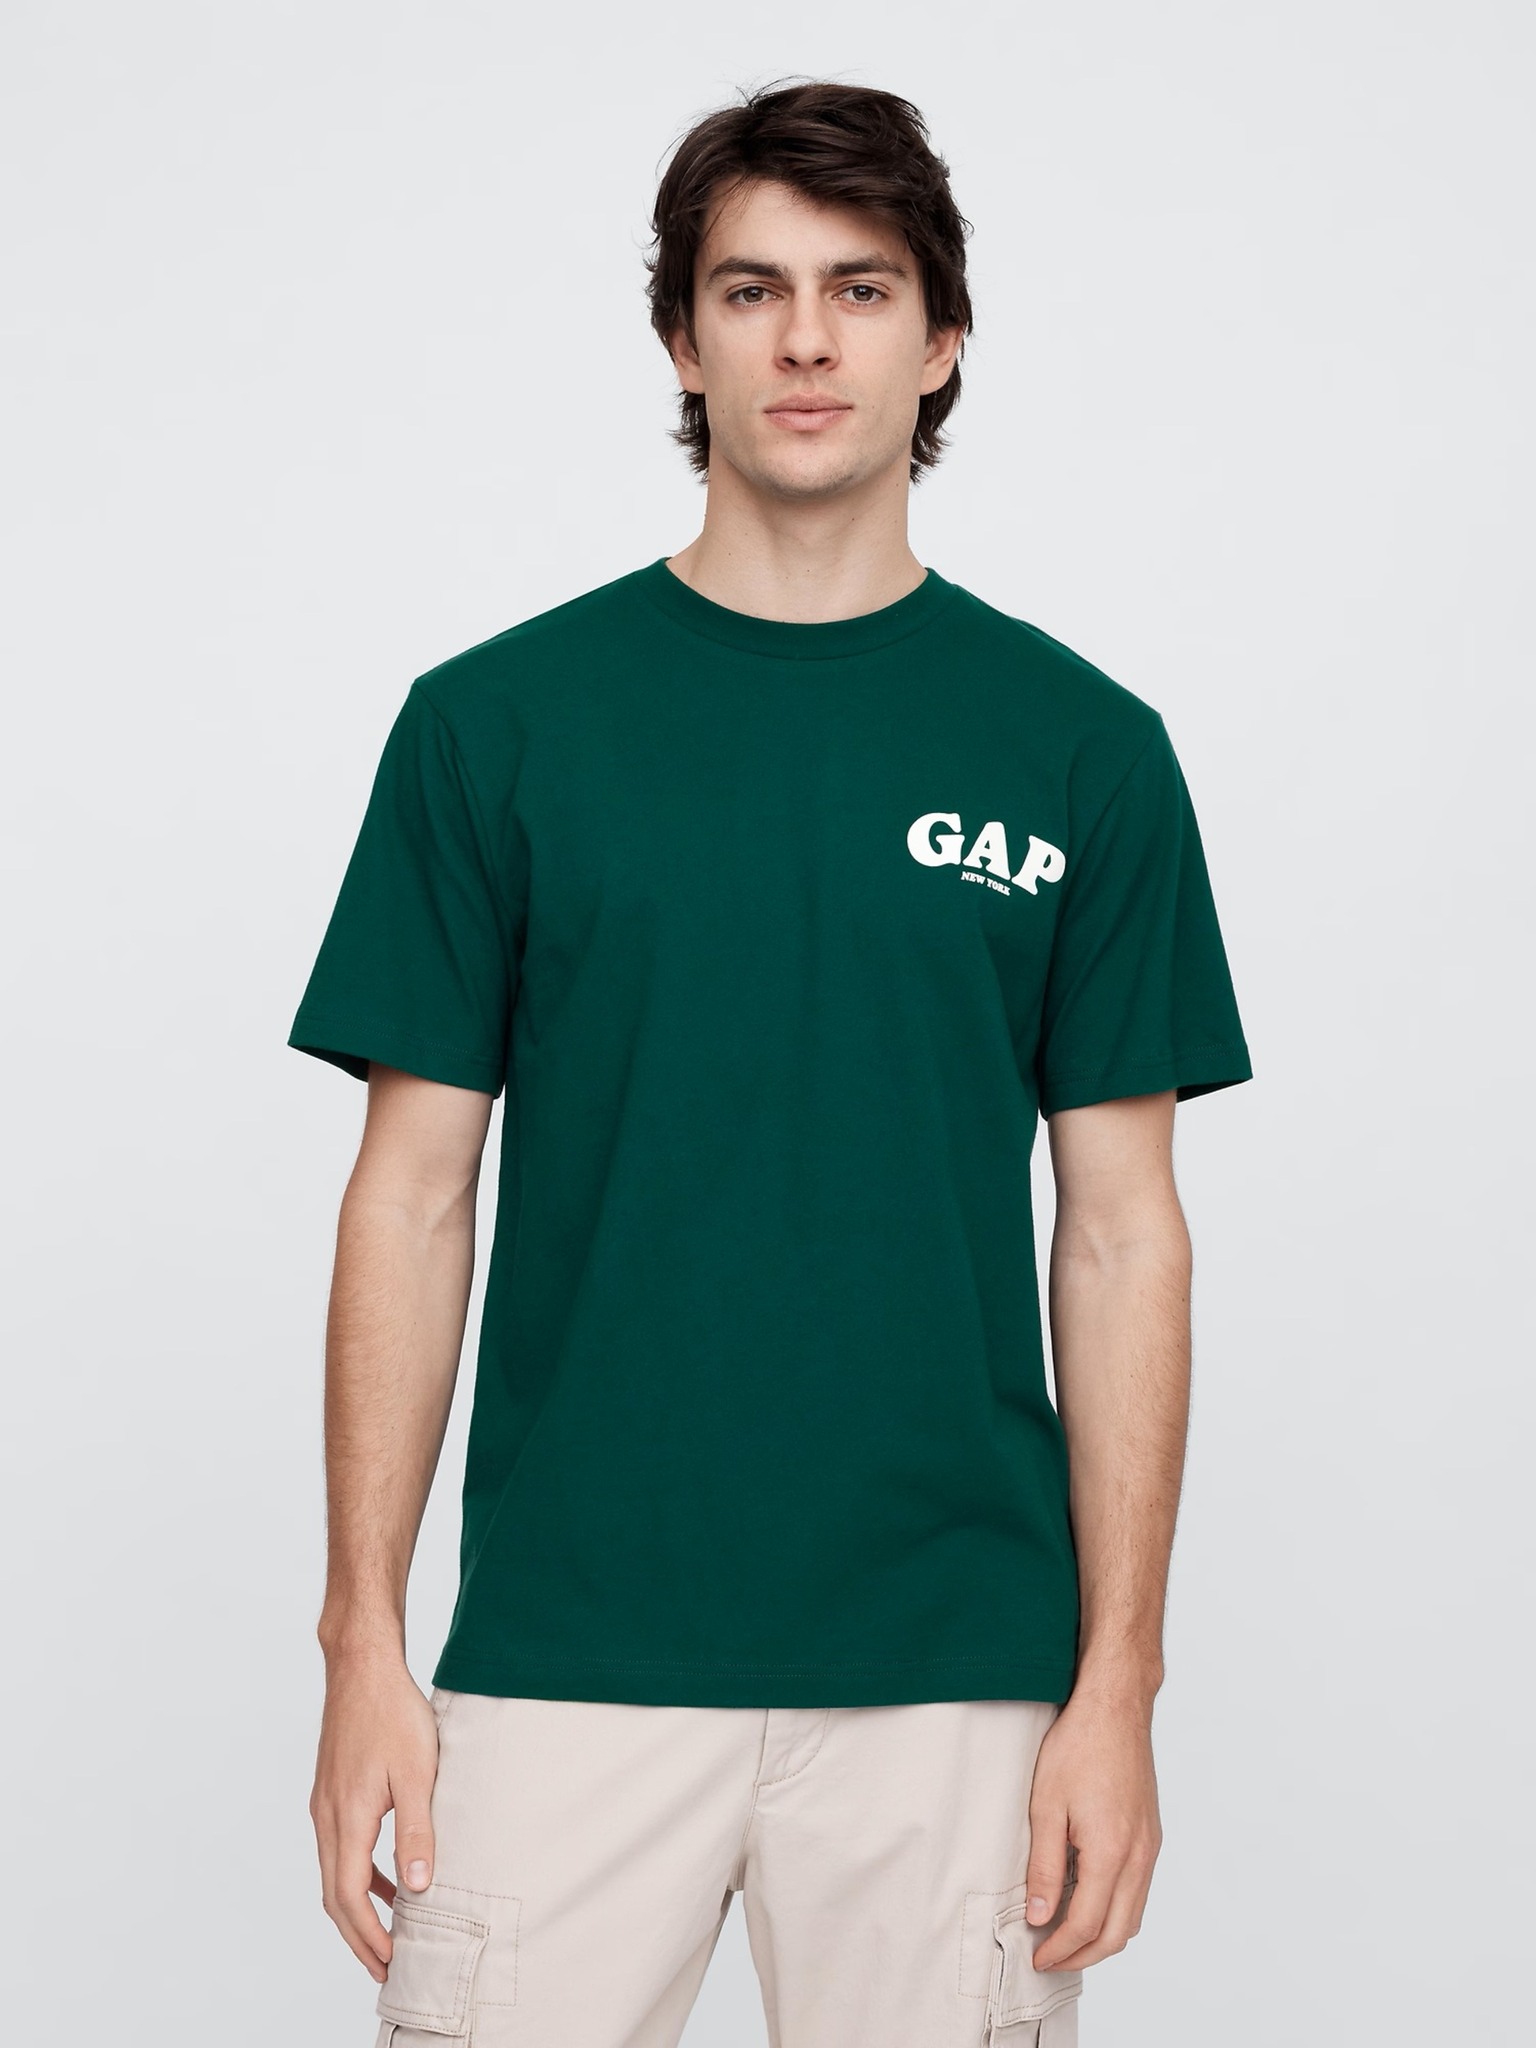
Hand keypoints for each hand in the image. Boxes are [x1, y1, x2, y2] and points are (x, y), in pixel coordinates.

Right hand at [309, 1654, 441, 1981]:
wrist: (362, 1667)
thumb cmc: (393, 1712)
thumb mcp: (418, 1773)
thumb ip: (417, 1831)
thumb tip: (418, 1887)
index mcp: (347, 1818)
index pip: (348, 1898)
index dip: (368, 1936)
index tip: (391, 1963)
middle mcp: (327, 1817)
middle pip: (335, 1895)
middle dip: (359, 1936)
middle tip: (385, 1968)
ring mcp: (325, 1804)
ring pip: (335, 1873)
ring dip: (358, 1909)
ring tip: (388, 1935)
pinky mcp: (332, 1791)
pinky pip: (341, 1848)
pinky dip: (361, 1875)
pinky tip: (390, 1879)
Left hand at [1024, 1686, 1162, 1971]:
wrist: (1115, 1708)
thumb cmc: (1078, 1747)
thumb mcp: (1046, 1807)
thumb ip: (1043, 1868)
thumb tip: (1039, 1917)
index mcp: (1111, 1852)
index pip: (1086, 1924)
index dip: (1060, 1949)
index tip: (1036, 1957)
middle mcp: (1139, 1857)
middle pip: (1117, 1932)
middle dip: (1082, 1955)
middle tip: (1050, 1959)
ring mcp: (1150, 1847)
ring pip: (1132, 1916)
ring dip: (1102, 1937)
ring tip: (1066, 1938)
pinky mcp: (1152, 1836)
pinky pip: (1139, 1891)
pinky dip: (1115, 1911)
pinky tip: (1089, 1902)